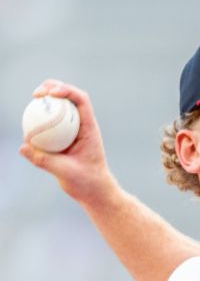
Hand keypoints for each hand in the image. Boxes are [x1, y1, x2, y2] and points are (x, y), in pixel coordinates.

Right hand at [19, 79, 117, 205]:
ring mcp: (73, 131)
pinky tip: (28, 125)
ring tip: (32, 101)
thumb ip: (44, 160)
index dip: (66, 90)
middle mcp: (82, 126)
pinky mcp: (64, 139)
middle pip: (69, 98)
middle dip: (52, 88)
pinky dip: (40, 120)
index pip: (81, 101)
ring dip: (46, 101)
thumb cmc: (87, 183)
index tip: (50, 94)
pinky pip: (51, 124)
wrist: (94, 192)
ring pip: (59, 109)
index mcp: (89, 129)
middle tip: (36, 94)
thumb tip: (23, 146)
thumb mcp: (66, 173)